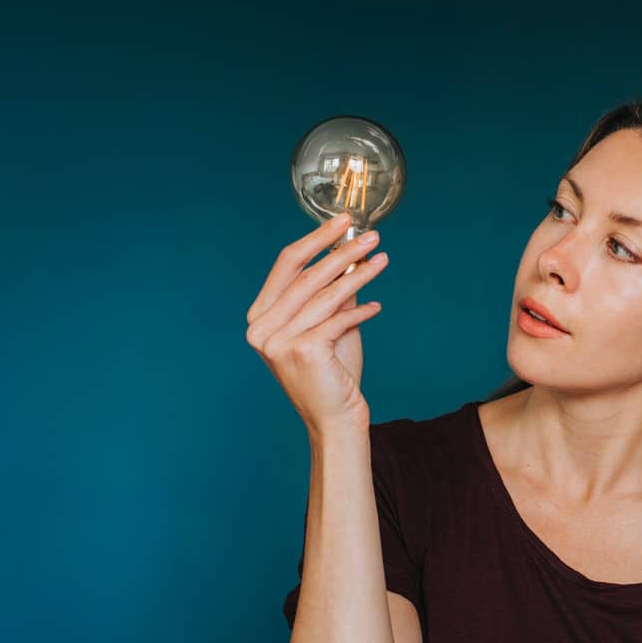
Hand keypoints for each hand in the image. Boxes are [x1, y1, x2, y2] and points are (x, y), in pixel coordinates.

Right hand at [245, 214, 390, 436]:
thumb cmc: (332, 373)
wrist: (335, 419)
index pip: (286, 264)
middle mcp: (261, 328)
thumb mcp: (331, 324)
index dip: (316, 240)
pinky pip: (339, 318)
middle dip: (343, 252)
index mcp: (260, 316)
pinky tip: (377, 306)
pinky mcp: (303, 350)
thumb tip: (351, 252)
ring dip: (359, 274)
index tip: (343, 223)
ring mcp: (278, 340)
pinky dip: (361, 310)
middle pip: (308, 275)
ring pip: (326, 294)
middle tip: (371, 237)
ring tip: (381, 260)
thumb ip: (334, 292)